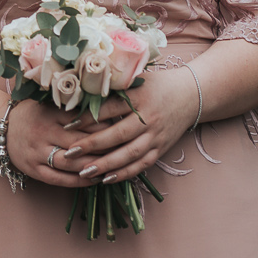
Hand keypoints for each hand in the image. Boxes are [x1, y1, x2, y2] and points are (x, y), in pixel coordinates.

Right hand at [2, 97, 133, 187]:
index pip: (82, 120)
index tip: (123, 127)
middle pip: (79, 143)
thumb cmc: (33, 112)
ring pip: (71, 163)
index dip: (104, 125)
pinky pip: (59, 179)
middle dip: (104, 148)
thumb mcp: (50, 102)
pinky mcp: (33, 169)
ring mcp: (36, 152)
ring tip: (113, 166)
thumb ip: (73, 104)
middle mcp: (42, 132)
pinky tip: (94, 179)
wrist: (2, 126)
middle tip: (125, 149)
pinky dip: (79, 181)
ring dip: (93, 166)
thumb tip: (108, 106)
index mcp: (50, 112)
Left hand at [62, 67, 200, 183]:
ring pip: (130, 154)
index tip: (66, 124)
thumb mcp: (137, 78)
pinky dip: (124, 174)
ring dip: (106, 165)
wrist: (190, 94)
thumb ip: (113, 84)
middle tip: (69, 153)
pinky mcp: (161, 149)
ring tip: (84, 171)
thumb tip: (81, 90)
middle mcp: (149, 118)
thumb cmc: (157, 84)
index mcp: (140, 96)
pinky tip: (106, 179)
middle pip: (118, 135)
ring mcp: (157, 136)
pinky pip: (142, 165)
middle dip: (92, 145)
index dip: (88, 117)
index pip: (110, 108)